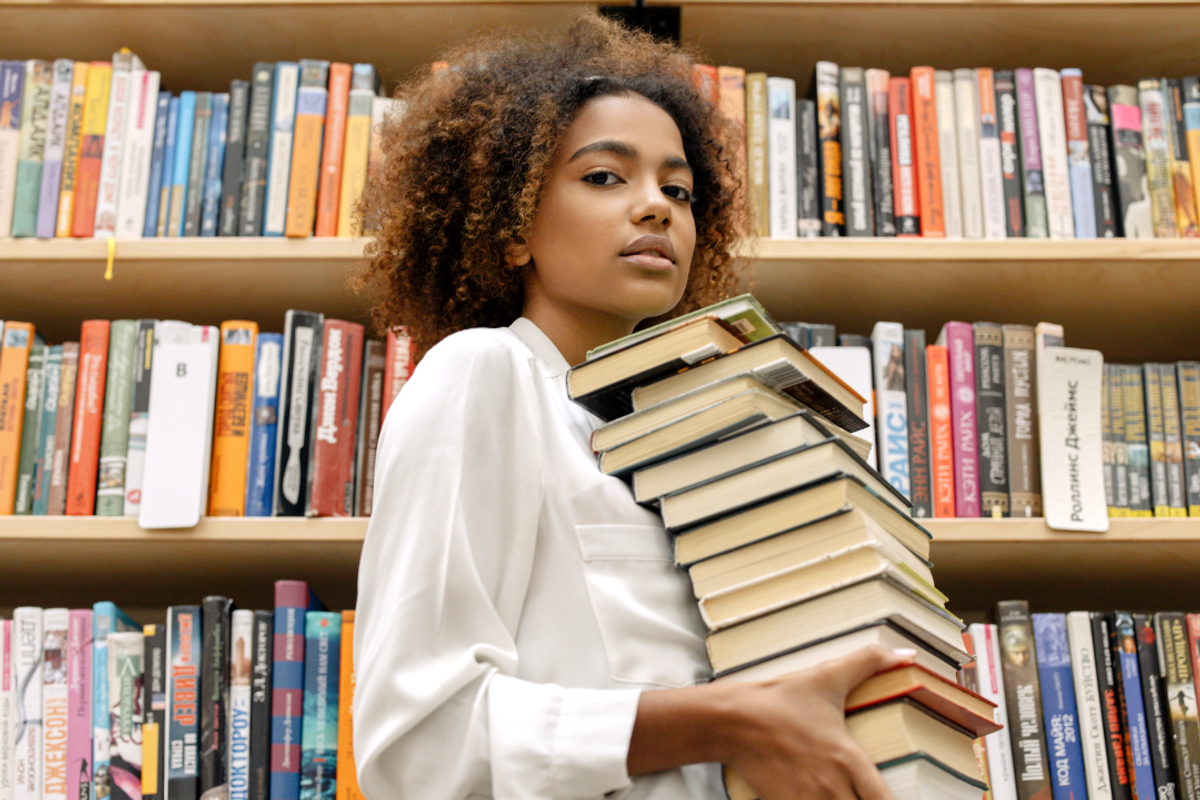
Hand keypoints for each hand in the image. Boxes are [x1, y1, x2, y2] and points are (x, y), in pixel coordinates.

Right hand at [724, 645, 915, 799]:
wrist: (732, 720)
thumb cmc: (780, 700)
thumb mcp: (826, 677)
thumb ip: (868, 663)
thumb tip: (907, 654)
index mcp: (849, 759)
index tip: (886, 797)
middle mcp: (833, 787)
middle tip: (862, 792)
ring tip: (841, 794)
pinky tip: (818, 797)